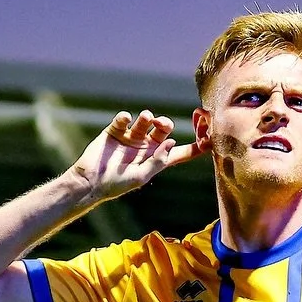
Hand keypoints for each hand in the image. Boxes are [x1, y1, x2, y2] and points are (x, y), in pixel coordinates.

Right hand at [68, 110, 205, 204]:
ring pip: (145, 120)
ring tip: (144, 119)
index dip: (195, 147)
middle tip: (160, 124)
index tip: (209, 138)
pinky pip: (124, 118)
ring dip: (147, 117)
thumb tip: (170, 142)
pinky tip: (124, 120)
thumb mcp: (141, 176)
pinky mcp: (115, 130)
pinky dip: (125, 117)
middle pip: (163, 129)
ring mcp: (131, 137)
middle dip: (165, 123)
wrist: (91, 181)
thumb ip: (157, 161)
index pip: (180, 152)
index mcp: (156, 160)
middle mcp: (146, 147)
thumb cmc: (117, 184)